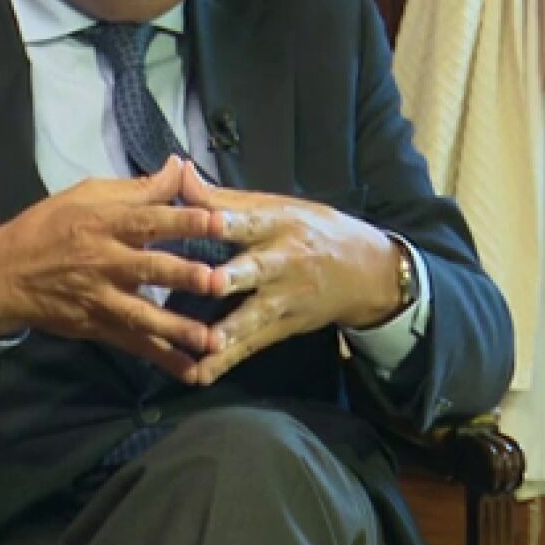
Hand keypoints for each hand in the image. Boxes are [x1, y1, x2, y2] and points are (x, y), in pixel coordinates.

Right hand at [0, 156, 229, 377]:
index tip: (219, 221)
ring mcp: (102, 299)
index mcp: (104, 223)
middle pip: (150, 269)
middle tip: (217, 282)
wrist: (1, 276)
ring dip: (179, 329)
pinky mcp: (99, 327)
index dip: (184, 220)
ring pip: (144, 315)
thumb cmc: (48, 227)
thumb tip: (178, 166)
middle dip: (185, 276)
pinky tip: (192, 371)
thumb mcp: (87, 195)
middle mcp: (105, 262)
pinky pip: (135, 345)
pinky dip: (163, 359)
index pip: (148, 219)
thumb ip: (138, 188)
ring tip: (213, 340)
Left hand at [175, 165, 405, 385]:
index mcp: (279, 225)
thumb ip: (222, 198)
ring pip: (255, 315)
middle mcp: (282, 262)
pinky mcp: (282, 327)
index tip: (206, 220)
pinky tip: (198, 374)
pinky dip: (226, 361)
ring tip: (206, 343)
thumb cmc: (311, 231)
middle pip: (256, 270)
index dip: (229, 220)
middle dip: (234, 277)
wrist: (366, 272)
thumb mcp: (276, 207)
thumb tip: (177, 169)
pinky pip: (250, 346)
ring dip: (231, 329)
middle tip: (212, 284)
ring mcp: (284, 298)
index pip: (251, 221)